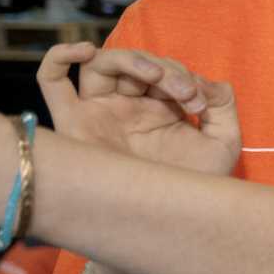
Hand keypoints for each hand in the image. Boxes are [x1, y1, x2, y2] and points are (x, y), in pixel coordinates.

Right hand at [37, 43, 240, 176]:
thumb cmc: (191, 189)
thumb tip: (203, 81)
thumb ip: (223, 106)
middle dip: (167, 70)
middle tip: (186, 96)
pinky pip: (51, 80)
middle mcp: (127, 107)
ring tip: (155, 76)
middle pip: (136, 63)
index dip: (185, 77)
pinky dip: (60, 56)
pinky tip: (85, 50)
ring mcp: (99, 112)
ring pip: (100, 64)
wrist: (164, 223)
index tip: (201, 103)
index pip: (166, 71)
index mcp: (161, 108)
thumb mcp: (222, 144)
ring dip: (131, 60)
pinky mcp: (72, 123)